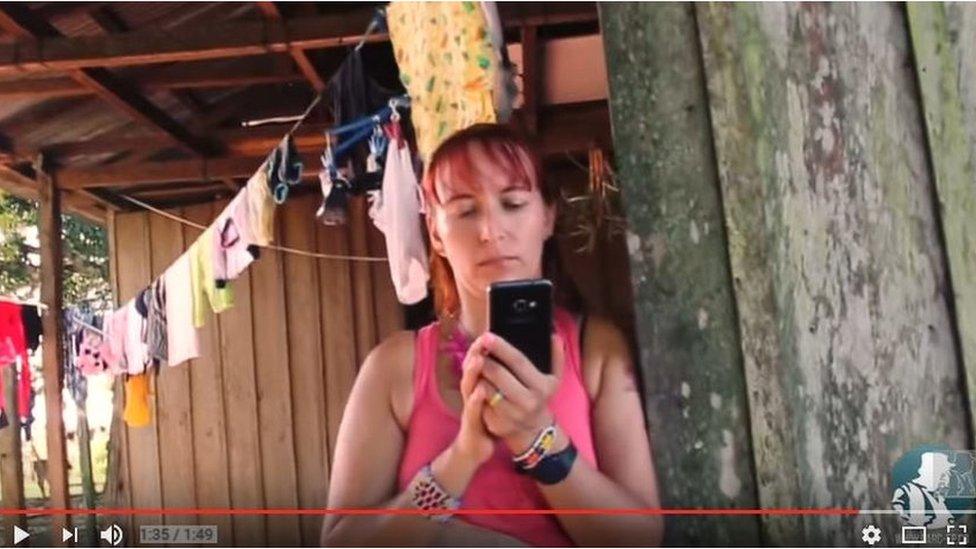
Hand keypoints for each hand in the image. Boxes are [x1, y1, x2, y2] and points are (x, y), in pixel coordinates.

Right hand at [450, 339, 497, 466]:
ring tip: (478, 359)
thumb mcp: (492, 395)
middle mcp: (471, 392)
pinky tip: (481, 391)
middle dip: (477, 354)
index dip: (481, 346)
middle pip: (471, 369)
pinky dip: (476, 400)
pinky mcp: (470, 423)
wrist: (476, 446)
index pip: (477, 360)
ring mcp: (469, 407)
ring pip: (468, 386)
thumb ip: (499, 376)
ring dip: (473, 372)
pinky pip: (473, 410)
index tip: (488, 332)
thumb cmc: (490, 416)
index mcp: (478, 382)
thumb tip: (514, 357)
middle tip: (483, 340)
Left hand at [469, 332, 565, 453]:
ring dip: (477, 373)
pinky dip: (474, 390)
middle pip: (499, 374)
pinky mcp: (497, 423)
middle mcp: (527, 401)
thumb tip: (555, 336)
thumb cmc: (541, 398)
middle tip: (476, 347)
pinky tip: (473, 380)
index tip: (487, 335)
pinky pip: (480, 402)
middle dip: (484, 359)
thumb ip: (556, 357)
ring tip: (473, 362)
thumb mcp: (553, 380)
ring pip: (486, 389)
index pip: (518, 362)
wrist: (535, 430)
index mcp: (541, 386)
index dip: (502, 347)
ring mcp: (511, 415)